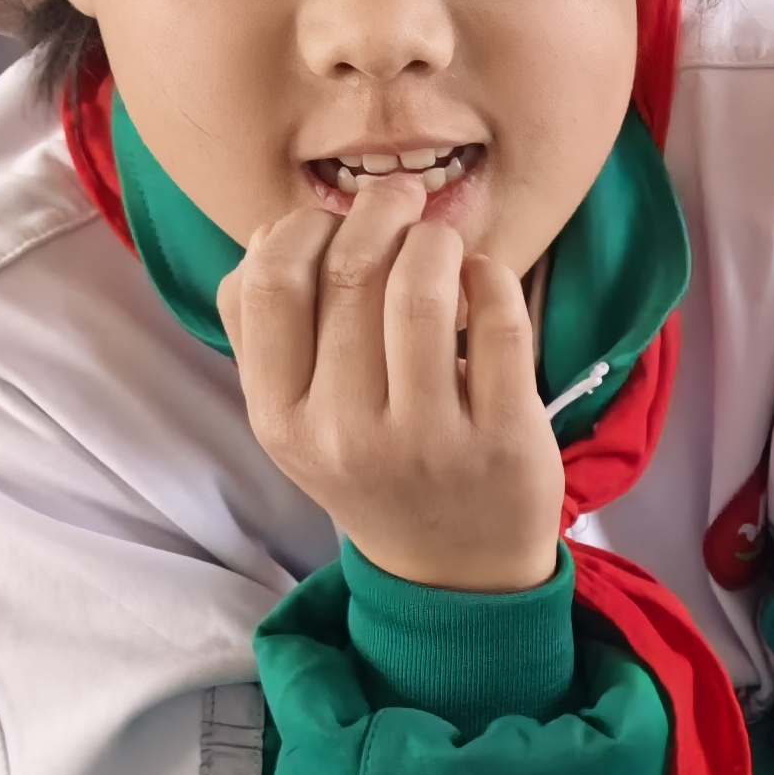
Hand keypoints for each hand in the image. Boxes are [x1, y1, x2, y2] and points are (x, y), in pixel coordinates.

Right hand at [218, 175, 563, 595]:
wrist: (456, 572)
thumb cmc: (374, 468)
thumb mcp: (298, 418)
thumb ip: (268, 330)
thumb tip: (270, 228)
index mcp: (282, 421)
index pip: (269, 285)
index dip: (301, 227)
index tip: (331, 221)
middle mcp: (347, 435)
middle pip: (351, 272)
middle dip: (379, 212)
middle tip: (400, 201)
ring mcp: (429, 442)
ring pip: (422, 290)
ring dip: (434, 239)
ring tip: (440, 242)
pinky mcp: (505, 441)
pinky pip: (500, 324)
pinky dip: (491, 277)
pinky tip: (484, 278)